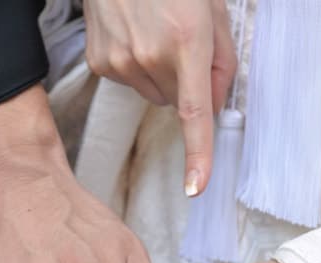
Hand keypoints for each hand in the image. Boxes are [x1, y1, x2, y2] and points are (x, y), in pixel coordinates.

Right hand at [84, 0, 236, 196]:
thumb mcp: (211, 10)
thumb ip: (221, 61)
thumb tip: (214, 106)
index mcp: (186, 41)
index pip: (194, 111)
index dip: (199, 153)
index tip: (197, 185)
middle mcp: (150, 56)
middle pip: (177, 101)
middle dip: (185, 82)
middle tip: (180, 43)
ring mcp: (120, 62)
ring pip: (153, 95)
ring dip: (160, 74)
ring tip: (152, 34)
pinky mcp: (99, 63)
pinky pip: (129, 83)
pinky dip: (136, 68)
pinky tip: (133, 36)